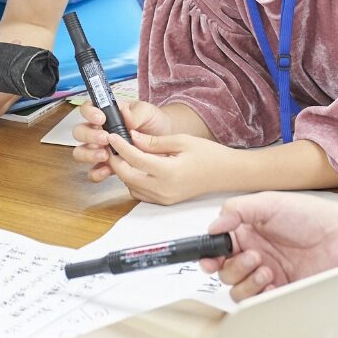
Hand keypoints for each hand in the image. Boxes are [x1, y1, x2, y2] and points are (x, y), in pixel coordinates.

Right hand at [72, 100, 175, 181]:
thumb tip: (126, 116)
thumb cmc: (153, 123)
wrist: (165, 144)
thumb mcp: (148, 112)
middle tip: (105, 138)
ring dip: (89, 154)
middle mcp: (98, 131)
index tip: (100, 119)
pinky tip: (108, 170)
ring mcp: (100, 149)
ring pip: (80, 152)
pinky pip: (93, 171)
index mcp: (105, 114)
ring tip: (105, 156)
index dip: (89, 113)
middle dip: (89, 135)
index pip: (87, 109)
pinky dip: (96, 173)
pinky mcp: (106, 166)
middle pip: (79, 132)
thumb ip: (136, 113)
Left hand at [96, 130, 238, 204]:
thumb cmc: (208, 155)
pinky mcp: (165, 202)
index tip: (112, 135)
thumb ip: (155, 141)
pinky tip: (136, 167)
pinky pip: (140, 193)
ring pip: (131, 186)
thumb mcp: (182, 141)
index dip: (120, 146)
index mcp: (169, 172)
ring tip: (124, 154)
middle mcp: (164, 189)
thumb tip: (132, 137)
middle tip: (113, 145)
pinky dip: (133, 181)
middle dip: (116, 160)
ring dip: (124, 170)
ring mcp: (164, 198)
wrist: (226, 173)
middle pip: (127, 175)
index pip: (135, 159)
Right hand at [202, 192, 337, 301]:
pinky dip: (260, 294)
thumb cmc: (313, 218)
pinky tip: (274, 282)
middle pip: (223, 271)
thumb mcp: (270, 203)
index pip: (218, 247)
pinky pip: (257, 301)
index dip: (210, 255)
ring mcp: (266, 273)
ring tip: (267, 269)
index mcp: (248, 231)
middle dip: (233, 266)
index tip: (211, 259)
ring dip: (246, 281)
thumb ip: (235, 210)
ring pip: (236, 288)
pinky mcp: (279, 290)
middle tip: (254, 257)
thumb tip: (213, 226)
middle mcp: (254, 252)